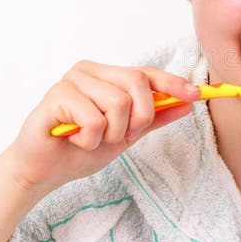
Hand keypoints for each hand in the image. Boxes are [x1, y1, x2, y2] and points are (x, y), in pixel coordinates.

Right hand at [4, 59, 200, 197]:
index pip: (146, 73)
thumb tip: (186, 103)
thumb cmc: (81, 148)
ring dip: (111, 134)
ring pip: (119, 104)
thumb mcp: (126, 135)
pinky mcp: (57, 95)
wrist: (44, 171)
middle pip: (137, 83)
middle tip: (119, 136)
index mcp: (107, 75)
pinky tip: (75, 140)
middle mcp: (91, 71)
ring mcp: (73, 80)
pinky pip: (95, 120)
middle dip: (138, 118)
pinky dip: (91, 140)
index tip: (196, 94)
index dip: (172, 83)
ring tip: (91, 139)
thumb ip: (154, 118)